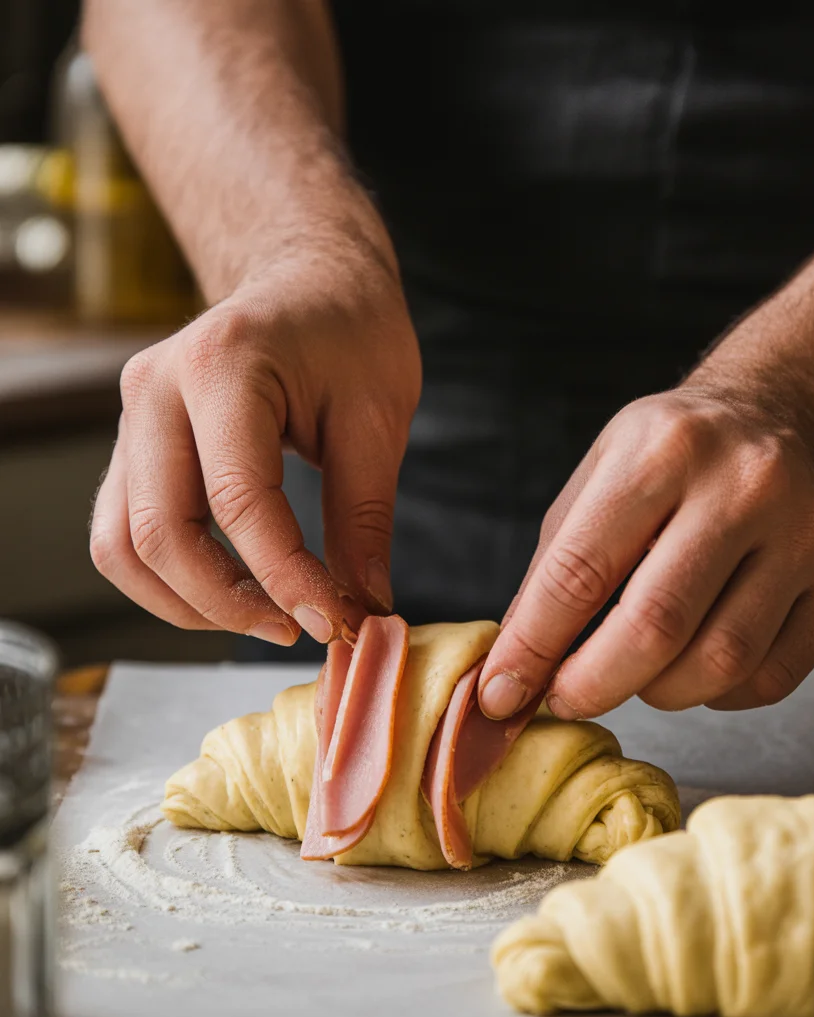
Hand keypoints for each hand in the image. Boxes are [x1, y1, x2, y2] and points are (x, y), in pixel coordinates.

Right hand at [90, 238, 420, 645]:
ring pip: (123, 546)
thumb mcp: (379, 416)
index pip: (239, 501)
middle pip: (160, 534)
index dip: (287, 578)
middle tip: (297, 628)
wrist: (308, 280)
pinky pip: (123, 534)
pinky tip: (230, 592)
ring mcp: (132, 418)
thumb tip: (363, 605)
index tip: (336, 622)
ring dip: (188, 603)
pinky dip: (168, 580)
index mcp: (221, 365)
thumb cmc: (349, 332)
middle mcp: (155, 389)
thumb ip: (364, 516)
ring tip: (264, 617)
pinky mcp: (132, 446)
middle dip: (229, 603)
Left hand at [479, 389, 813, 717]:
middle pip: (656, 626)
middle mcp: (741, 486)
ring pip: (719, 662)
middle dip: (593, 683)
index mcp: (662, 451)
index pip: (581, 571)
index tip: (501, 696)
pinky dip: (717, 695)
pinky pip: (770, 678)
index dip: (533, 648)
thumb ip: (550, 576)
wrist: (777, 418)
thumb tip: (511, 674)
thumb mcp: (595, 483)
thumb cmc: (668, 458)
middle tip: (564, 699)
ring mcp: (800, 534)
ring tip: (634, 672)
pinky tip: (693, 666)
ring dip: (658, 692)